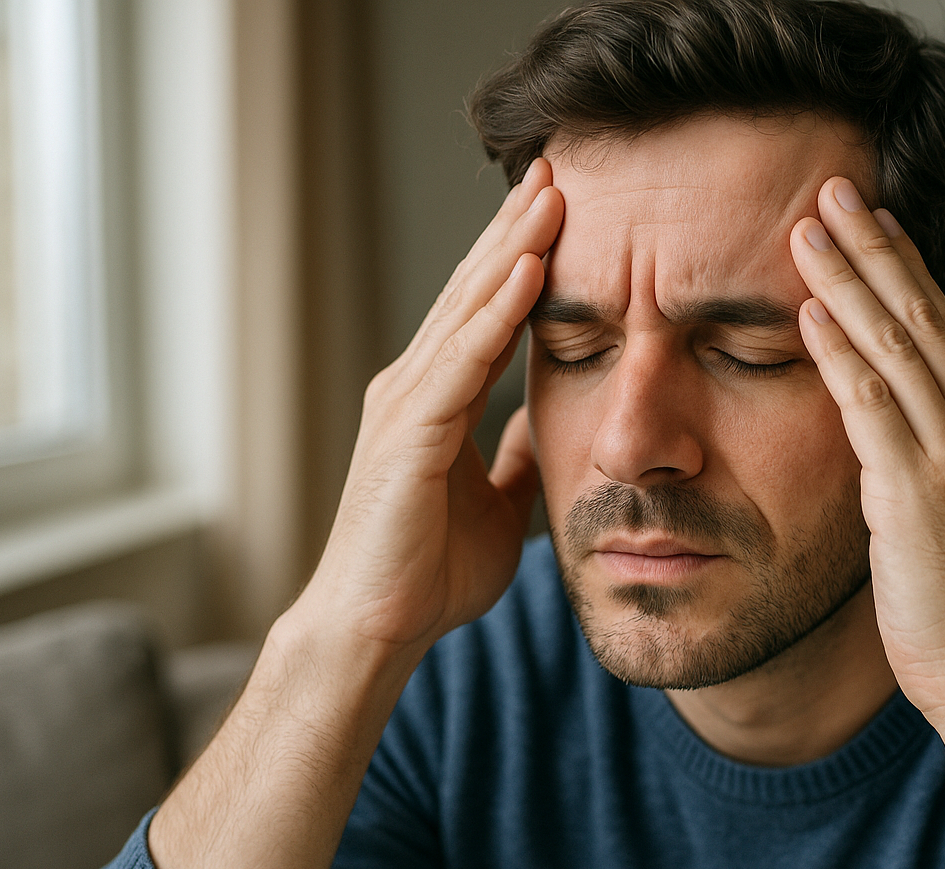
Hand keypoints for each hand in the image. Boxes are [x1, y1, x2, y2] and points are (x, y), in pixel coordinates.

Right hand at [295, 158, 562, 655]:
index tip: (566, 209)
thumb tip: (540, 424)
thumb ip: (512, 456)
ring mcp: (406, 403)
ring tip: (554, 190)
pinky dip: (496, 310)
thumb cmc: (427, 571)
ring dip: (513, 246)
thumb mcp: (497, 502)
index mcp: (437, 400)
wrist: (378, 627)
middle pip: (476, 289)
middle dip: (519, 227)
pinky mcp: (408, 431)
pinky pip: (461, 358)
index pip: (488, 312)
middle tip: (561, 166)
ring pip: (467, 307)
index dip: (524, 258)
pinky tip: (531, 267)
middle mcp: (415, 386)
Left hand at [789, 177, 944, 868]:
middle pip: (923, 318)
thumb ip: (940, 469)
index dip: (910, 272)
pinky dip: (840, 353)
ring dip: (850, 281)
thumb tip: (911, 442)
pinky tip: (810, 310)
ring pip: (897, 347)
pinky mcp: (916, 492)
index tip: (877, 224)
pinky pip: (872, 405)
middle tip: (837, 191)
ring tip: (809, 227)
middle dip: (877, 249)